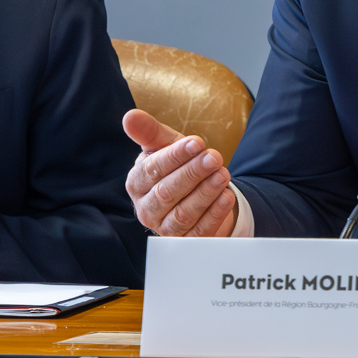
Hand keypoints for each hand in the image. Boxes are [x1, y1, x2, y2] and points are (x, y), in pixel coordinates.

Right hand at [124, 109, 235, 236]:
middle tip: (214, 158)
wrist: (195, 192)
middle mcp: (147, 208)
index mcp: (136, 183)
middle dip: (192, 173)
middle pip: (167, 192)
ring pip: (183, 213)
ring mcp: (165, 227)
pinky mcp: (187, 241)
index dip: (175, 156)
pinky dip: (215, 214)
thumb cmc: (176, 166)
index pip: (152, 170)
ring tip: (223, 175)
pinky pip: (200, 230)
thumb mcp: (164, 146)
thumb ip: (149, 132)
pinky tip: (227, 197)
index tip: (197, 143)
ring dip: (205, 193)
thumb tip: (130, 116)